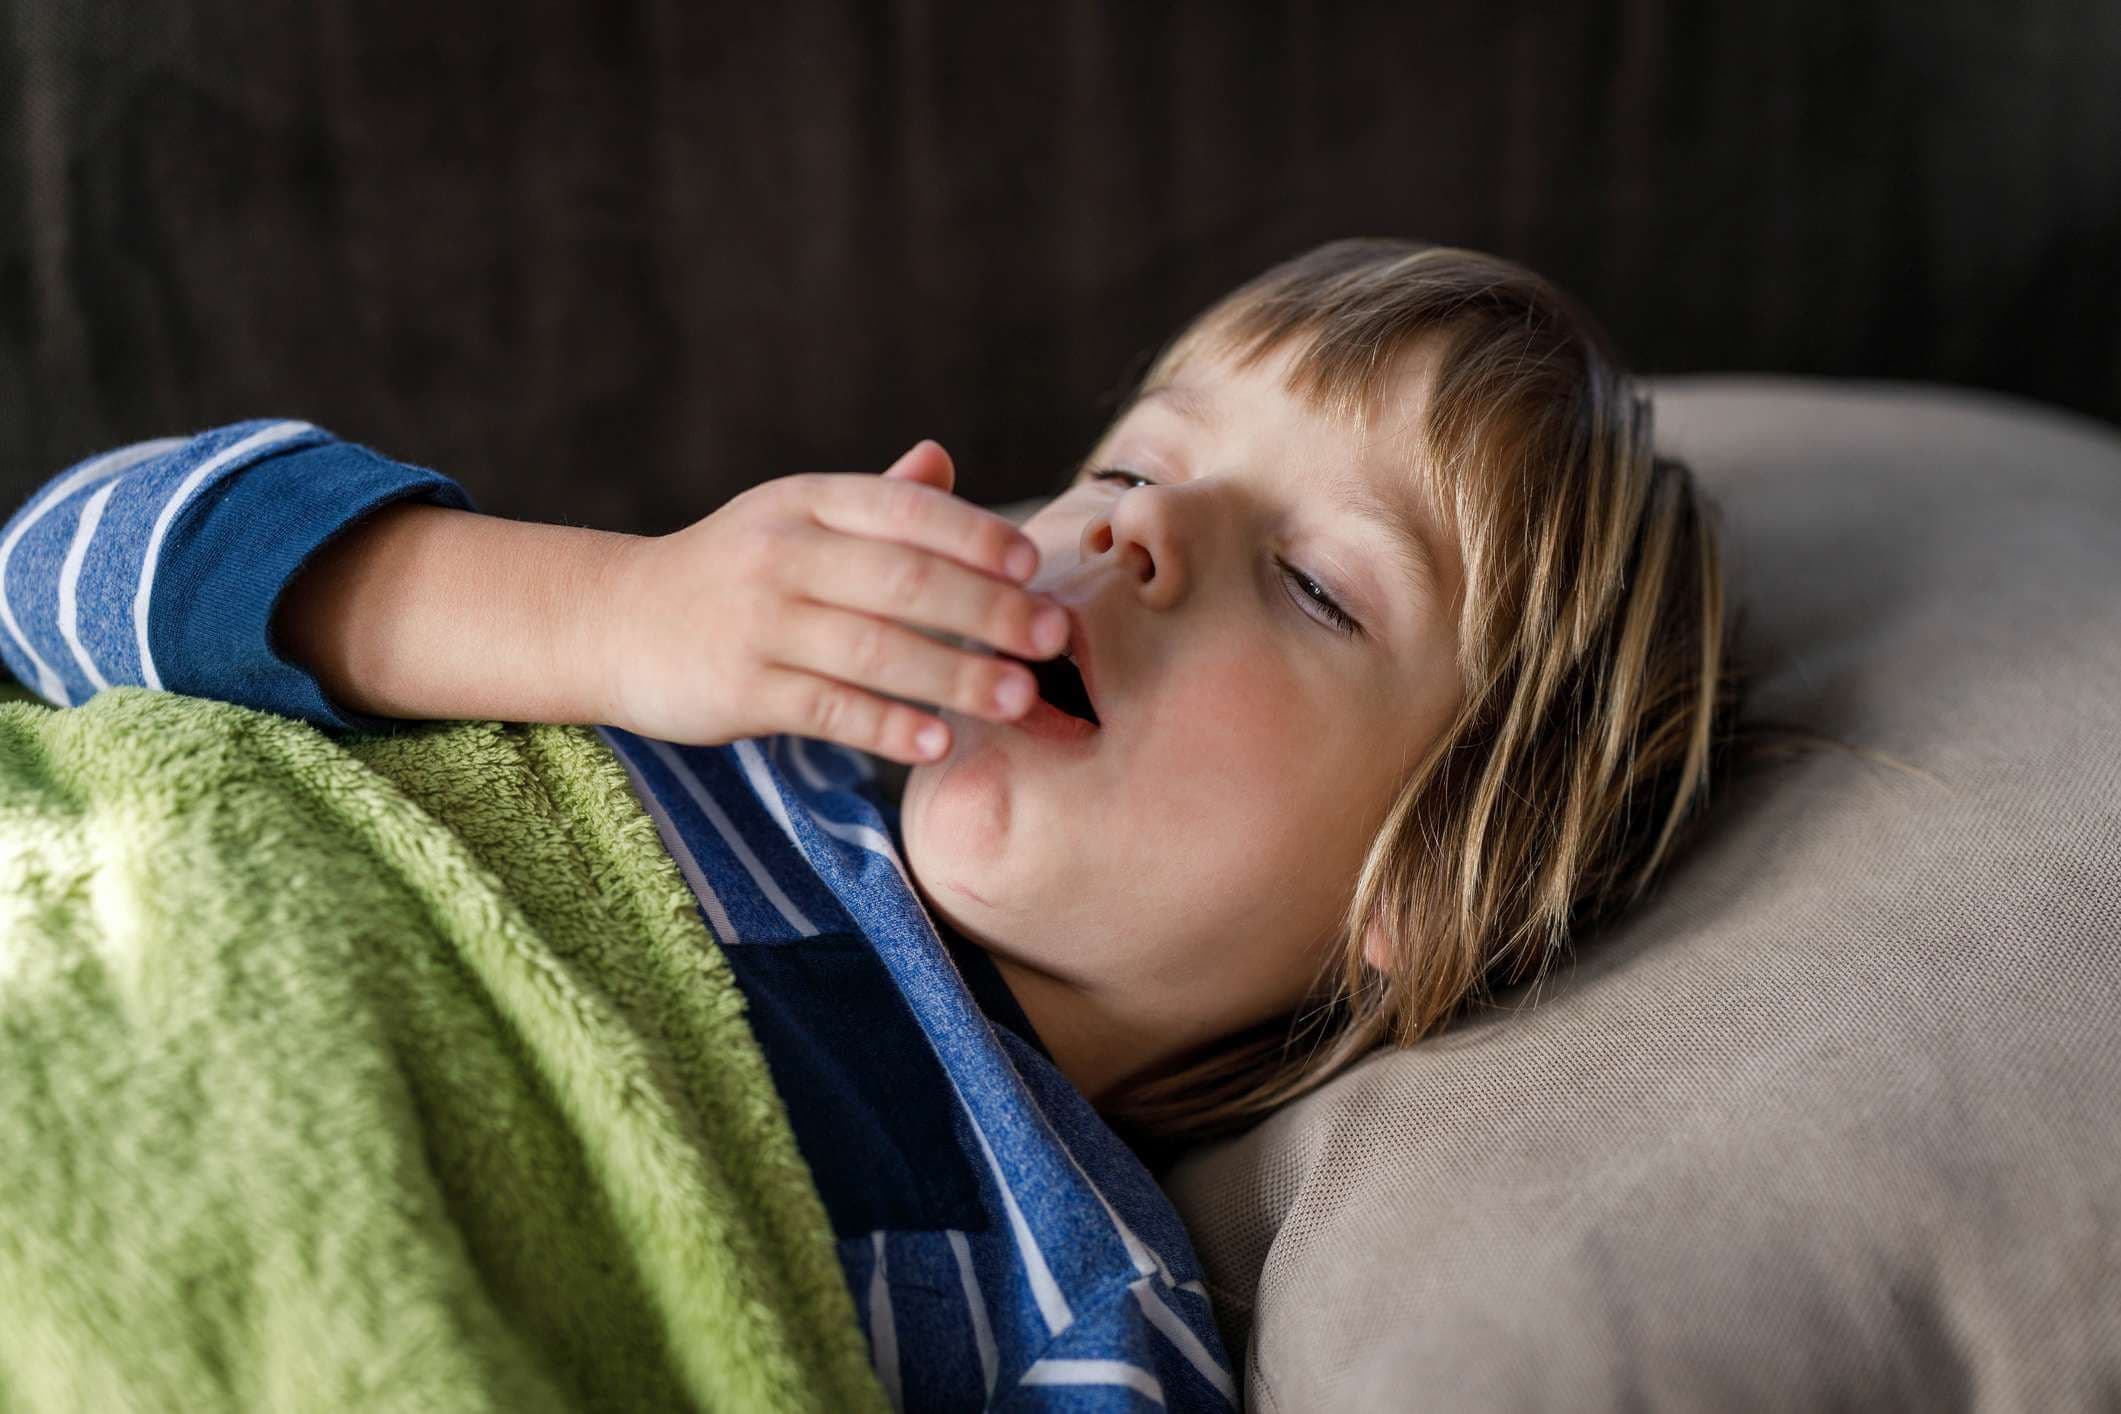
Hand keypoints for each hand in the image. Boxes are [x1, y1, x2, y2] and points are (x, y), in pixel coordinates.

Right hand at [596, 440, 1066, 763]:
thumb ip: (873, 499)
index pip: (904, 509)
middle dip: (988, 610)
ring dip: (956, 674)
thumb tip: (942, 459)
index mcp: (806, 502)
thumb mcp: (792, 519)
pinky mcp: (740, 689)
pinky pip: (829, 709)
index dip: (975, 535)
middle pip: (903, 580)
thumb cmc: (730, 570)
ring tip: (1019, 699)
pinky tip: (938, 741)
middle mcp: (782, 553)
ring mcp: (758, 623)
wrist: (613, 619)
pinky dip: (889, 726)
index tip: (1033, 565)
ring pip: (875, 649)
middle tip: (1052, 638)